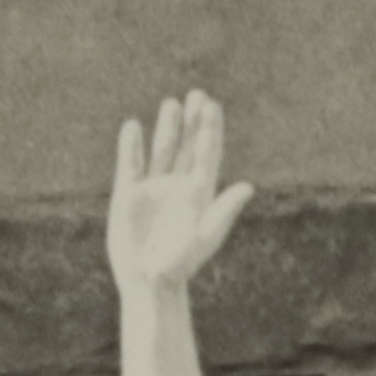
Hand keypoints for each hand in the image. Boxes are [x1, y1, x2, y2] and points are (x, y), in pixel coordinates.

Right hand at [105, 87, 253, 295]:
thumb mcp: (205, 236)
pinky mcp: (127, 194)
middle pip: (186, 145)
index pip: (206, 153)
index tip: (211, 105)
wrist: (149, 281)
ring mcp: (152, 187)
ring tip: (171, 104)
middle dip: (192, 121)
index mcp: (199, 192)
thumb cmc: (181, 262)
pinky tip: (132, 127)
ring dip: (167, 128)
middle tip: (197, 95)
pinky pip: (130, 164)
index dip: (210, 129)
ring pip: (161, 150)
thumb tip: (248, 187)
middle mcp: (177, 185)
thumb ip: (224, 210)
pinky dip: (130, 146)